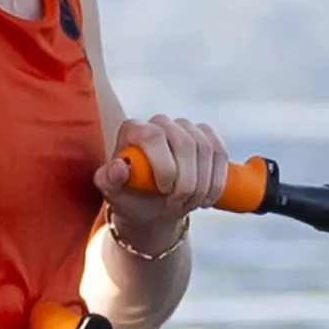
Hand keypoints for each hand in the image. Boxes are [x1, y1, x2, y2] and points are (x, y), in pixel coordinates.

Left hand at [99, 114, 226, 253]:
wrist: (153, 205)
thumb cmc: (130, 198)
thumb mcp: (114, 194)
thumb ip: (108, 181)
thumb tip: (119, 167)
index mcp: (134, 129)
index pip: (154, 136)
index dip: (165, 164)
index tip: (165, 190)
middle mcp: (160, 122)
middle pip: (185, 142)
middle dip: (187, 180)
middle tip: (179, 205)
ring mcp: (185, 127)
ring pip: (206, 148)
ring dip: (204, 183)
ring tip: (192, 204)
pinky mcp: (206, 137)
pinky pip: (220, 152)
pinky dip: (219, 178)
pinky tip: (209, 197)